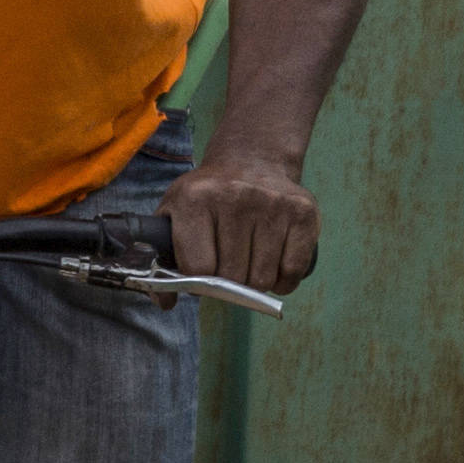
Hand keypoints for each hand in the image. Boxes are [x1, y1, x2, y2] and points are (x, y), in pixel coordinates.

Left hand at [165, 150, 320, 294]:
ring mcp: (272, 203)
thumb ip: (161, 259)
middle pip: (233, 277)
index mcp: (195, 198)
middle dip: (229, 283)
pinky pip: (293, 271)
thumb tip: (167, 302)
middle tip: (228, 267)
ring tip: (250, 262)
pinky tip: (273, 265)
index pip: (198, 268)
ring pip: (263, 280)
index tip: (202, 272)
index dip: (199, 280)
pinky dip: (283, 281)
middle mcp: (235, 196)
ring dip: (256, 282)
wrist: (252, 160)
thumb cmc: (209, 199)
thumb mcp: (175, 216)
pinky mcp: (302, 212)